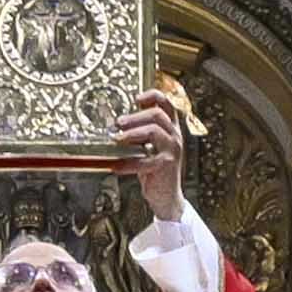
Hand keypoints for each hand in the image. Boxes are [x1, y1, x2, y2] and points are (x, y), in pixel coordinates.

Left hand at [121, 94, 185, 220]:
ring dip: (132, 133)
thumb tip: (120, 120)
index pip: (167, 104)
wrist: (166, 195)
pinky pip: (144, 160)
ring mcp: (172, 150)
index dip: (153, 96)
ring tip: (117, 139)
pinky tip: (116, 166)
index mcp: (171, 128)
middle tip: (118, 122)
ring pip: (153, 131)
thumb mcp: (150, 146)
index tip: (137, 98)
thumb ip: (141, 132)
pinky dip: (128, 163)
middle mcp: (174, 136)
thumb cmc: (154, 169)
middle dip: (135, 116)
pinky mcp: (165, 165)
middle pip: (157, 114)